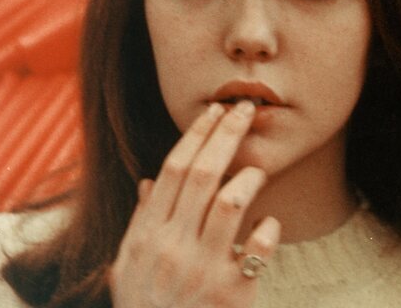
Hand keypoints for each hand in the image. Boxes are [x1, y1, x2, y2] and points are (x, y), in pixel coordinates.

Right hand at [110, 101, 280, 306]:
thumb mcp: (131, 268)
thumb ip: (141, 223)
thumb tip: (150, 182)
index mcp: (146, 237)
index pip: (172, 171)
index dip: (195, 136)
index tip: (214, 111)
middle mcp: (171, 248)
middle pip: (201, 174)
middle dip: (226, 135)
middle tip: (246, 109)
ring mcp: (201, 269)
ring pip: (229, 202)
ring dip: (248, 178)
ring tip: (257, 170)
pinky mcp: (232, 291)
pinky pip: (258, 247)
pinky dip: (268, 229)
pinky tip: (270, 224)